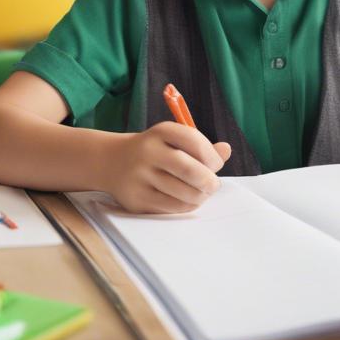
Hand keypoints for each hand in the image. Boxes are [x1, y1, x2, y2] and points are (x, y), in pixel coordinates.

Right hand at [106, 122, 231, 213]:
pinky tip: (188, 200)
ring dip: (200, 196)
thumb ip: (201, 146)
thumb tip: (226, 150)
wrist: (113, 162)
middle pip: (190, 170)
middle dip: (209, 181)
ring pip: (184, 193)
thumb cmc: (155, 151)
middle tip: (213, 185)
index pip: (195, 142)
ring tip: (201, 192)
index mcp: (161, 131)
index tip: (216, 164)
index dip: (213, 157)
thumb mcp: (174, 140)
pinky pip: (172, 207)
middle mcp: (148, 152)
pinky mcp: (136, 199)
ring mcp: (140, 177)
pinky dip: (187, 206)